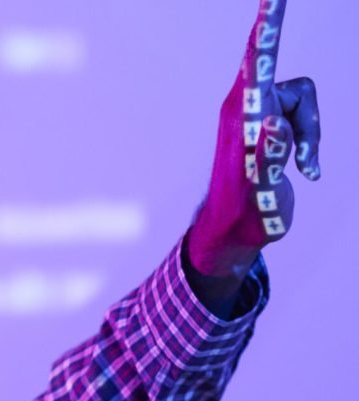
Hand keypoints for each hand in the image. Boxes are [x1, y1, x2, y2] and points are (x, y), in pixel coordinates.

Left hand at [189, 0, 320, 279]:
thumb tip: (273, 119)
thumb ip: (269, 156)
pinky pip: (304, 121)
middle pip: (298, 88)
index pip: (258, 58)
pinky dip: (310, 145)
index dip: (271, 22)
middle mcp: (245, 107)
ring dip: (312, 136)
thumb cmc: (245, 217)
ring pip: (306, 104)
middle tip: (300, 165)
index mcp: (241, 115)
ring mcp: (256, 116)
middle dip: (310, 125)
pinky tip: (303, 172)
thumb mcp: (262, 191)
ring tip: (298, 170)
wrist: (232, 234)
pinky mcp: (267, 127)